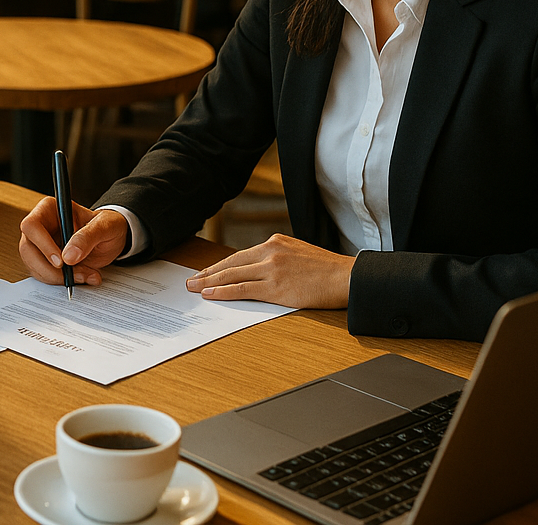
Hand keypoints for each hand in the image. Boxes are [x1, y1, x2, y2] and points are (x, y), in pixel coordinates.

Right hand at [18, 197, 128, 285]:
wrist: (113, 238)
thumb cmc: (107, 225)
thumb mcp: (104, 226)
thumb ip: (87, 237)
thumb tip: (68, 257)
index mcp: (50, 210)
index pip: (32, 226)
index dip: (42, 245)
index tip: (61, 262)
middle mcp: (41, 227)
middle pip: (28, 250)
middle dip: (49, 269)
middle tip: (72, 276)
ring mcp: (40, 245)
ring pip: (34, 266)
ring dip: (58, 278)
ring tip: (86, 275)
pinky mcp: (46, 261)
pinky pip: (44, 276)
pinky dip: (62, 282)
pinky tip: (81, 277)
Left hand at [185, 234, 353, 308]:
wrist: (347, 277)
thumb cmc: (327, 270)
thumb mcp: (298, 253)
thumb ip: (277, 258)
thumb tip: (258, 270)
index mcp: (275, 242)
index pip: (239, 255)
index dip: (219, 265)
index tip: (206, 272)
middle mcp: (270, 251)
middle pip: (230, 263)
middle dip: (208, 273)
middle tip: (191, 281)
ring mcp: (271, 269)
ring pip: (232, 276)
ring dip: (209, 283)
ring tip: (194, 288)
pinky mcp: (275, 287)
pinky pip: (242, 290)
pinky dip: (223, 292)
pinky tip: (211, 295)